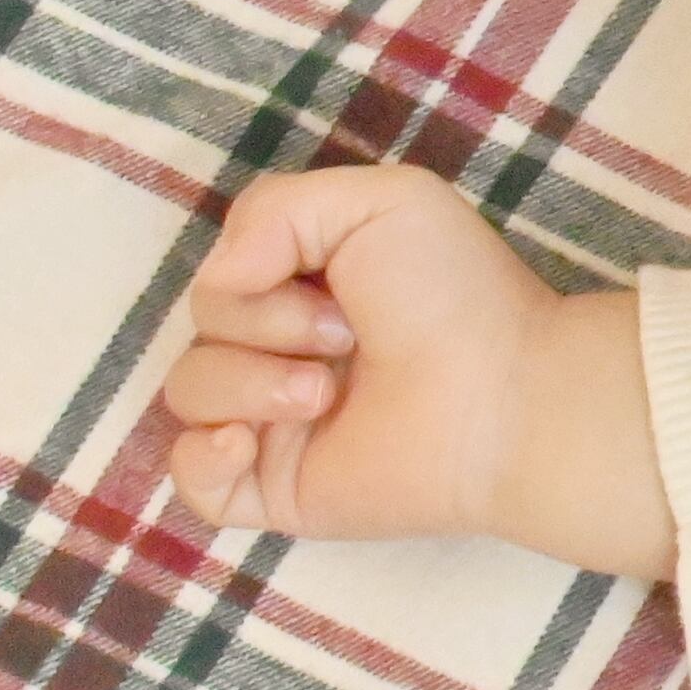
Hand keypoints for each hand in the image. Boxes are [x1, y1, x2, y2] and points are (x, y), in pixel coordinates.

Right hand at [158, 168, 672, 576]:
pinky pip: (188, 480)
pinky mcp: (274, 489)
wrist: (501, 399)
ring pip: (188, 391)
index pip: (225, 268)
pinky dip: (203, 457)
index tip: (332, 279)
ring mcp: (277, 423)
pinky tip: (249, 443)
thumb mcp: (382, 200)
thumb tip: (218, 275)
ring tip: (325, 394)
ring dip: (248, 383)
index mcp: (312, 287)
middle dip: (262, 320)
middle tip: (347, 336)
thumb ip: (274, 208)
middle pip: (202, 323)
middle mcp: (289, 352)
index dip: (257, 266)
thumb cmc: (456, 295)